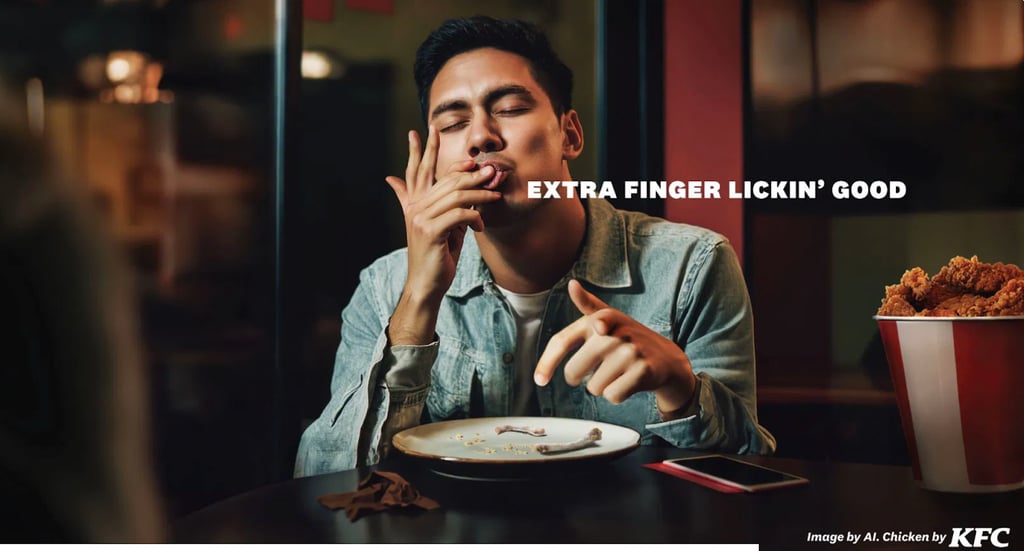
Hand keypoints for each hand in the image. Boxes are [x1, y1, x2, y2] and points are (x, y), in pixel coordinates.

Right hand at [384, 126, 501, 343]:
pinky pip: (460, 213)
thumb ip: (445, 205)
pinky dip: (475, 217)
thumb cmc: (437, 254)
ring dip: (480, 194)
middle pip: (445, 179)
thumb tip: (463, 191)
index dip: (423, 149)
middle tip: (491, 170)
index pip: (417, 169)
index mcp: (415, 203)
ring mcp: (420, 218)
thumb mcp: (442, 226)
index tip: (430, 130)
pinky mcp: (431, 231)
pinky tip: (481, 226)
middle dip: (471, 173)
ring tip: (495, 197)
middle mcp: (415, 207)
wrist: (427, 283)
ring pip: (456, 194)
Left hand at [534, 280, 697, 411]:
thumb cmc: (629, 338)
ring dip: (602, 386)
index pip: (562, 341)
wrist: (666, 358)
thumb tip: (572, 284)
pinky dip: (617, 395)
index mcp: (600, 317)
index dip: (547, 362)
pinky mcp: (642, 371)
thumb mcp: (609, 318)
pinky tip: (628, 382)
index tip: (539, 380)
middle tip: (594, 371)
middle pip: (574, 372)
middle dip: (580, 378)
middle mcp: (613, 332)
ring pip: (594, 387)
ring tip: (619, 372)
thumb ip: (588, 304)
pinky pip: (612, 396)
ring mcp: (630, 351)